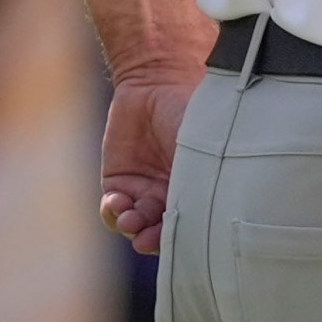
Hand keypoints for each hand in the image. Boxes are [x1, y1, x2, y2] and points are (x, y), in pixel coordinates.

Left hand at [100, 75, 195, 254]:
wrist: (157, 81)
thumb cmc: (192, 114)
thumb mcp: (204, 148)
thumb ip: (203, 182)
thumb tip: (208, 218)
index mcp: (201, 188)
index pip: (193, 224)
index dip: (184, 239)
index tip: (176, 240)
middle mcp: (174, 194)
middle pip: (162, 231)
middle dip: (153, 238)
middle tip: (146, 238)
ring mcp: (145, 190)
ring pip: (136, 224)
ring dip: (132, 226)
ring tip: (130, 216)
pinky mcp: (118, 181)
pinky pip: (113, 210)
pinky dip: (112, 212)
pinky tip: (117, 202)